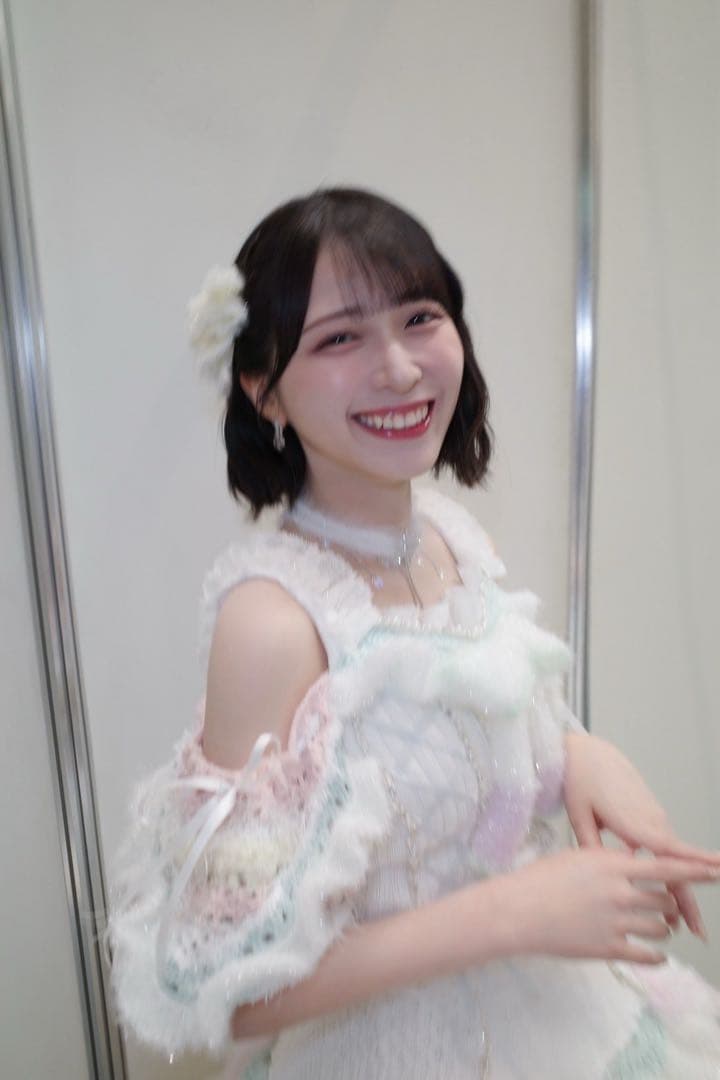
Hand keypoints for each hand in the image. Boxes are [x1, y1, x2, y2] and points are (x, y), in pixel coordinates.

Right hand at [496, 847, 719, 963]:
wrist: (518, 910)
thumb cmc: (541, 879)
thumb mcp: (577, 857)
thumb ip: (610, 861)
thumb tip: (633, 862)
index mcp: (612, 865)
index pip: (664, 866)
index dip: (694, 870)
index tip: (716, 871)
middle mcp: (619, 893)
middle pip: (665, 899)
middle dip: (668, 903)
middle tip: (663, 905)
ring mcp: (615, 922)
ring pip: (660, 928)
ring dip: (664, 928)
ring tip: (657, 927)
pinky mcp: (609, 948)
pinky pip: (647, 956)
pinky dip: (657, 957)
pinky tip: (657, 956)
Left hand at [563, 733, 719, 939]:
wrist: (586, 753)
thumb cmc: (581, 780)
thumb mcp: (580, 815)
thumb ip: (591, 845)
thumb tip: (603, 872)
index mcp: (634, 820)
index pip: (670, 849)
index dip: (694, 864)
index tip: (717, 873)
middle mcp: (651, 820)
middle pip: (677, 865)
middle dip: (687, 900)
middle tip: (696, 932)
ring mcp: (654, 817)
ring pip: (673, 859)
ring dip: (678, 889)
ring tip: (680, 921)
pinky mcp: (651, 816)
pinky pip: (665, 847)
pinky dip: (670, 870)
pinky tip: (666, 892)